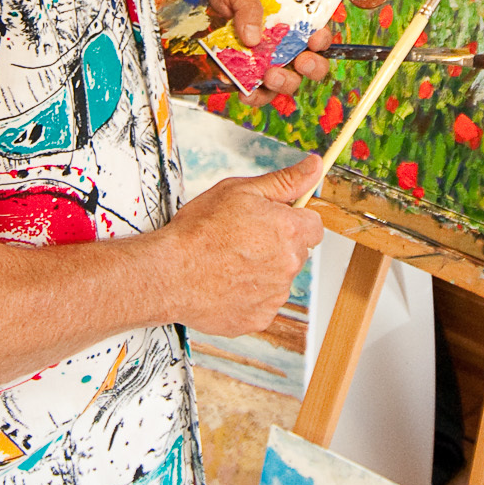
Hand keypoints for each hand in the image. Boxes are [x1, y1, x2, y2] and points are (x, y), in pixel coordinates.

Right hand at [156, 154, 326, 335]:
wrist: (169, 273)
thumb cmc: (199, 230)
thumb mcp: (240, 190)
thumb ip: (285, 181)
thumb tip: (314, 166)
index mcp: (289, 231)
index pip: (314, 226)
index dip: (293, 221)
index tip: (273, 222)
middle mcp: (288, 266)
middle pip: (297, 254)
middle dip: (277, 246)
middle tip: (242, 241)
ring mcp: (274, 296)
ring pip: (279, 280)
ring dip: (263, 272)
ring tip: (228, 263)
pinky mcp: (258, 318)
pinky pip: (262, 304)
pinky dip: (248, 296)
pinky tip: (225, 284)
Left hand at [205, 0, 332, 107]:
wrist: (204, 8)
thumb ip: (247, 6)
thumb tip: (253, 38)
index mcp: (293, 23)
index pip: (318, 34)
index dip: (322, 38)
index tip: (315, 38)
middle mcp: (288, 48)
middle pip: (313, 65)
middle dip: (313, 66)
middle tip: (302, 61)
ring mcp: (271, 66)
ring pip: (289, 83)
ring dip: (285, 83)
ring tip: (270, 76)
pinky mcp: (252, 80)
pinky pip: (260, 95)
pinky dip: (255, 96)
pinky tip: (245, 91)